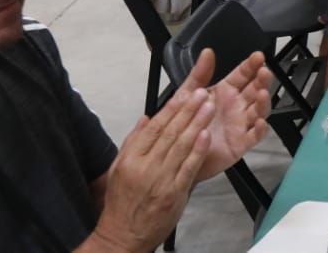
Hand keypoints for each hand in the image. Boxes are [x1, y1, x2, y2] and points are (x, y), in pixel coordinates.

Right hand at [91, 75, 216, 250]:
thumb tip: (145, 118)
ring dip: (197, 124)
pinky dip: (198, 151)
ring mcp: (160, 180)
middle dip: (188, 110)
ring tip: (209, 107)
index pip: (154, 127)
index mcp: (131, 159)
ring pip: (181, 146)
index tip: (185, 93)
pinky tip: (206, 135)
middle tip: (202, 93)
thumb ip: (132, 142)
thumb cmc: (122, 203)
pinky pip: (188, 168)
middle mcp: (145, 167)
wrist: (123, 235)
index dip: (172, 108)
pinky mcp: (174, 194)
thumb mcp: (118, 169)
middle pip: (170, 133)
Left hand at [192, 49, 272, 181]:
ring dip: (263, 102)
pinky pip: (254, 136)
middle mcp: (237, 106)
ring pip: (259, 110)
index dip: (251, 65)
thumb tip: (207, 52)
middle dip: (262, 80)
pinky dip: (260, 129)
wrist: (178, 153)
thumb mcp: (187, 95)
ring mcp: (241, 124)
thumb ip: (199, 74)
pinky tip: (260, 122)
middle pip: (255, 90)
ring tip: (262, 94)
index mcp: (225, 91)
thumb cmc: (184, 123)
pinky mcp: (241, 143)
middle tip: (264, 72)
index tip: (258, 56)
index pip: (243, 74)